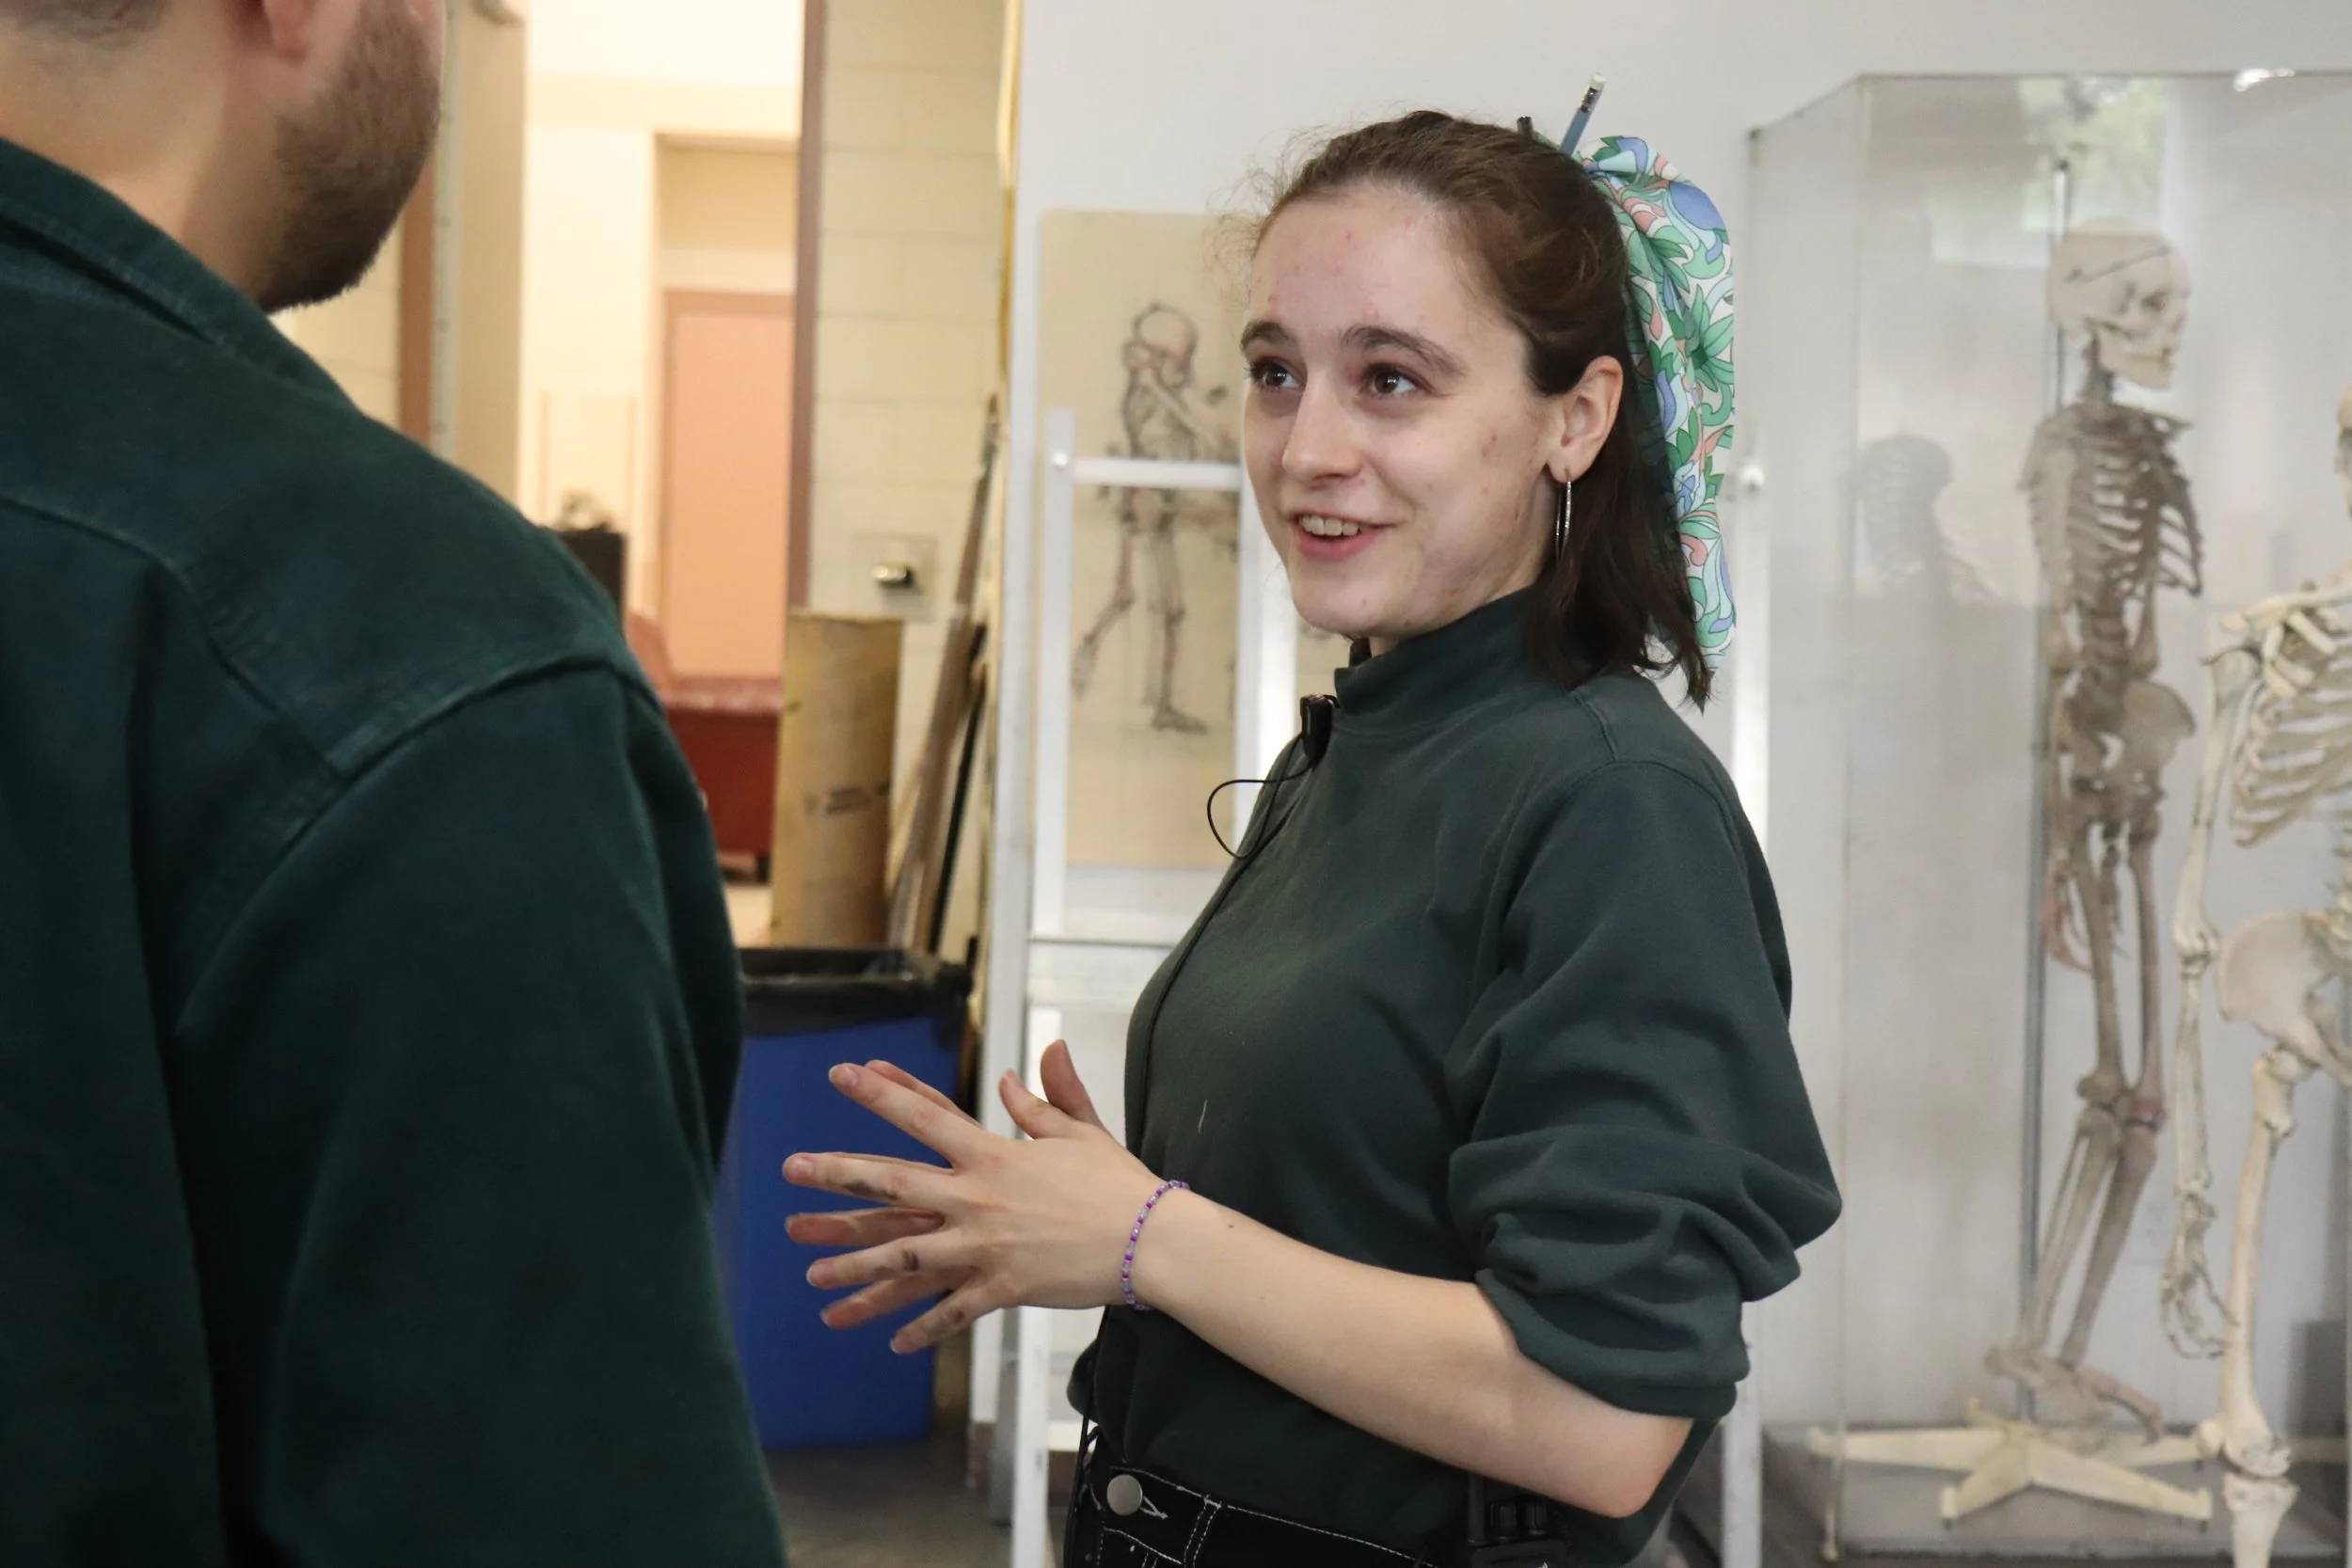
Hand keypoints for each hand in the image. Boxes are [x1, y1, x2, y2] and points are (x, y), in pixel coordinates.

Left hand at [783, 1041, 1163, 1352]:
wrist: (1150, 1239)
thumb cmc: (1119, 1183)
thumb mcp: (1080, 1133)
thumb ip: (1043, 1100)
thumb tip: (1015, 1072)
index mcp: (993, 1154)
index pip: (924, 1116)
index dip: (881, 1093)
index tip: (843, 1073)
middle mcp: (978, 1197)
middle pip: (893, 1184)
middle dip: (838, 1175)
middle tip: (792, 1169)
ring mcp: (985, 1246)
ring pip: (906, 1258)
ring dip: (855, 1268)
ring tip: (813, 1275)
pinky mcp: (1002, 1287)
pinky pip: (952, 1312)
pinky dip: (923, 1328)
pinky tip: (894, 1344)